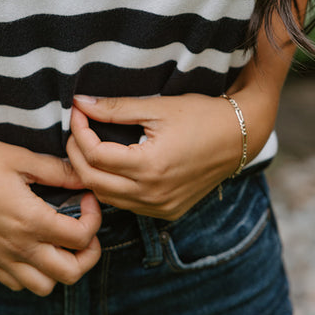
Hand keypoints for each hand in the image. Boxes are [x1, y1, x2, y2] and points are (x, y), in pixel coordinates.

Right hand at [0, 129, 102, 295]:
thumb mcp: (18, 157)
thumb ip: (56, 170)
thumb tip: (84, 177)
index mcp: (30, 220)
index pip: (81, 238)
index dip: (94, 217)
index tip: (86, 198)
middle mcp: (17, 246)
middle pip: (71, 273)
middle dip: (88, 253)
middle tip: (83, 228)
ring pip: (45, 286)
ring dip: (60, 268)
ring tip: (59, 242)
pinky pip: (16, 283)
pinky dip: (32, 273)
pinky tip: (32, 246)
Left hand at [66, 93, 252, 220]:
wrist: (239, 137)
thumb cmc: (201, 116)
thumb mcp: (157, 107)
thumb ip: (116, 108)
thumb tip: (80, 103)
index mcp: (150, 166)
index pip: (95, 155)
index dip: (79, 132)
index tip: (78, 112)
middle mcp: (153, 194)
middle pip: (93, 181)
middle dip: (76, 154)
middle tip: (76, 130)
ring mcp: (160, 207)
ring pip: (106, 197)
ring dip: (91, 173)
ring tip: (88, 146)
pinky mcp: (167, 212)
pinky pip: (126, 204)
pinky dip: (111, 187)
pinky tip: (111, 166)